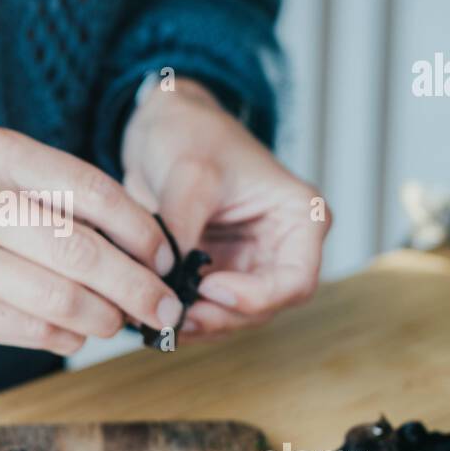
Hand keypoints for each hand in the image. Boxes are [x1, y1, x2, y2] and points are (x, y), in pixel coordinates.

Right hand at [0, 127, 180, 355]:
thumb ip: (49, 196)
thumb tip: (135, 240)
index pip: (94, 192)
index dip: (142, 231)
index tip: (165, 256)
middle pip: (85, 253)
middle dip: (139, 287)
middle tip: (163, 307)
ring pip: (64, 298)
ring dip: (105, 319)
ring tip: (116, 322)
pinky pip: (32, 330)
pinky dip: (66, 337)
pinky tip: (73, 334)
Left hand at [121, 78, 330, 339]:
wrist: (163, 127)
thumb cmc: (191, 134)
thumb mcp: (190, 174)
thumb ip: (182, 227)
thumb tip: (165, 279)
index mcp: (299, 218)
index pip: (295, 281)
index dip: (255, 297)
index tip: (210, 288)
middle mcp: (280, 247)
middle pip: (264, 308)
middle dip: (220, 317)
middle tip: (173, 315)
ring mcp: (247, 263)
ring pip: (232, 316)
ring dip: (197, 323)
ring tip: (156, 319)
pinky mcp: (215, 271)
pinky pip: (204, 308)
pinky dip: (180, 314)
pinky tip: (150, 314)